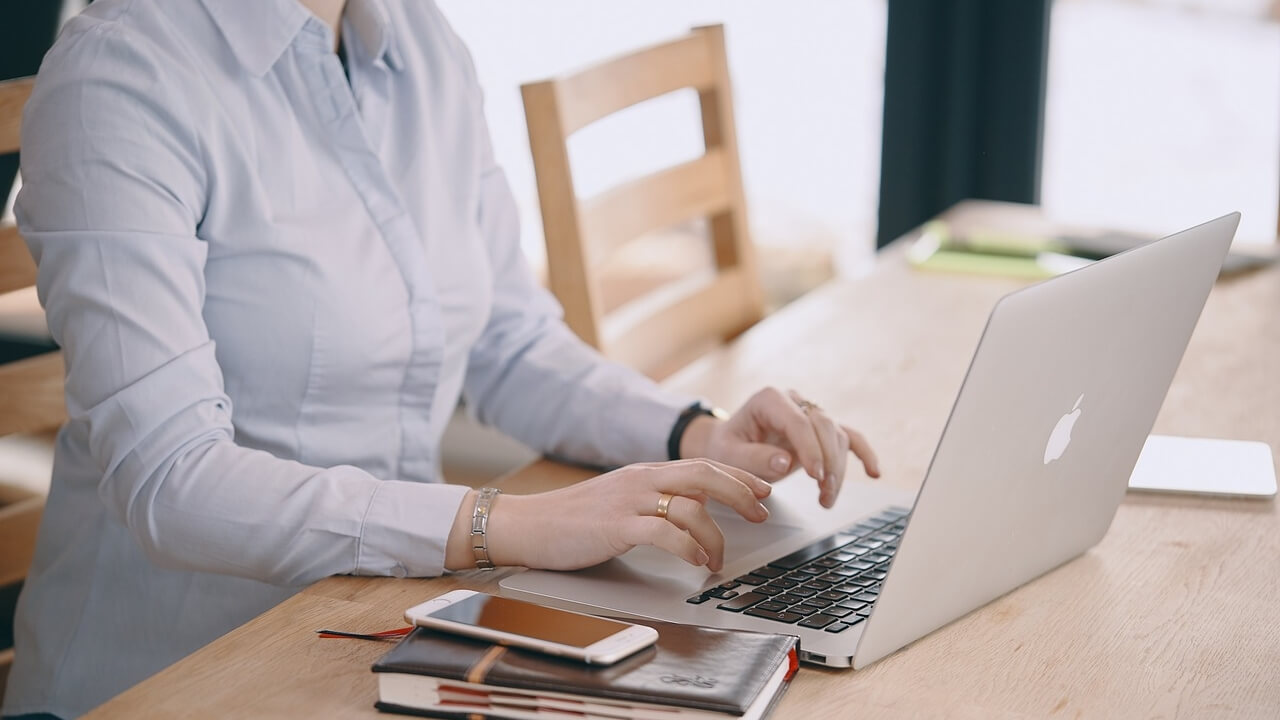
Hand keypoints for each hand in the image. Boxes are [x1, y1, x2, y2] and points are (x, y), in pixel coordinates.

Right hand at [445, 460, 771, 572]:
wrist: (526, 525)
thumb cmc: (572, 520)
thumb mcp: (621, 501)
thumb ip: (657, 500)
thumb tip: (696, 509)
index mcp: (644, 472)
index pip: (702, 464)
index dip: (738, 476)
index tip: (763, 490)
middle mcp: (641, 479)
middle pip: (706, 475)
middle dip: (741, 493)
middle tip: (762, 513)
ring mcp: (629, 501)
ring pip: (691, 507)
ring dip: (715, 536)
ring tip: (719, 559)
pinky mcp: (616, 527)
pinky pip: (665, 533)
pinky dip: (688, 548)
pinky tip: (696, 561)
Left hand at [680, 387, 879, 507]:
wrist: (730, 444)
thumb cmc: (727, 447)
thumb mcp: (729, 455)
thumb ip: (754, 458)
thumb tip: (785, 461)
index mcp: (769, 399)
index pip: (798, 421)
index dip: (810, 448)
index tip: (814, 475)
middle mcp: (794, 401)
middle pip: (824, 426)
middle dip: (828, 461)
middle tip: (824, 491)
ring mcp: (810, 413)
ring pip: (837, 436)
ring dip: (838, 469)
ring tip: (826, 498)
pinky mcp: (820, 430)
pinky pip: (849, 437)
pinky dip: (863, 454)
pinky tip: (874, 472)